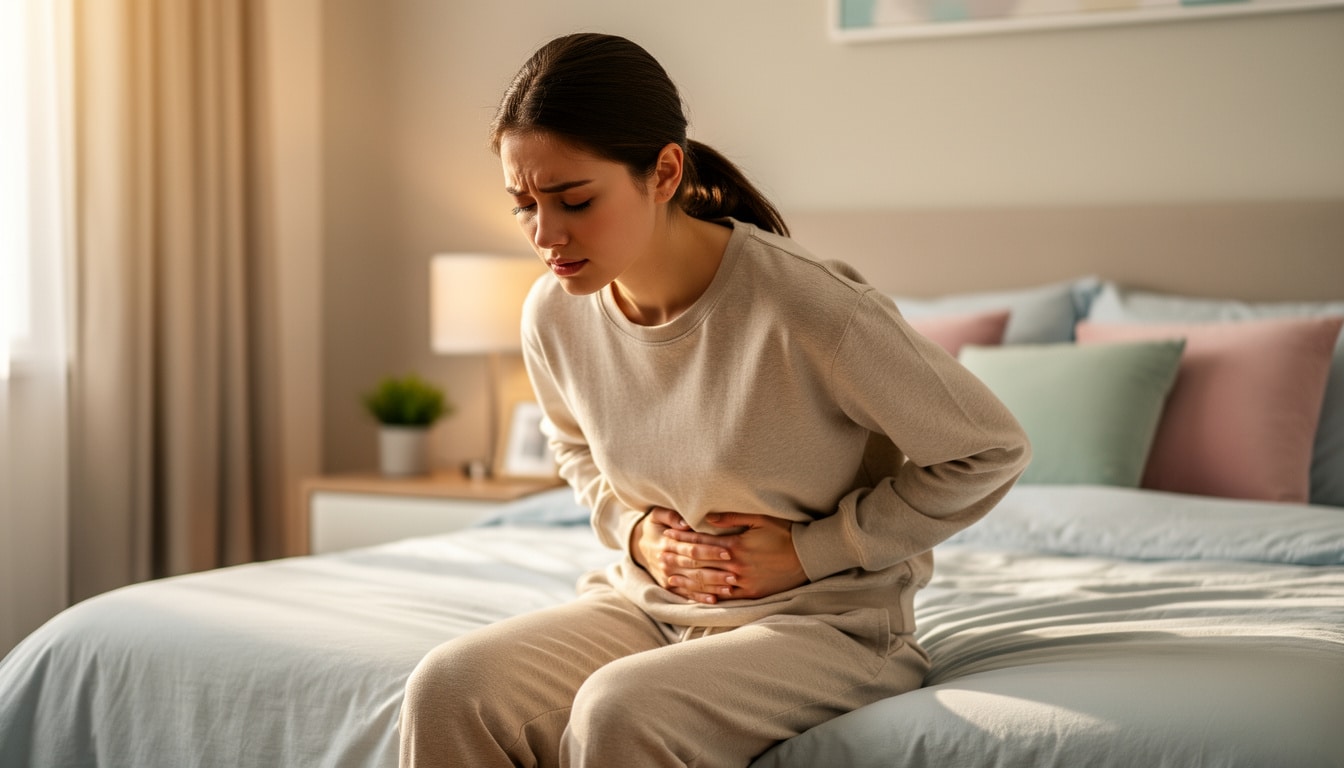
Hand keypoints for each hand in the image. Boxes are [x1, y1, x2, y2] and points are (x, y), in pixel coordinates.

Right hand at [630, 507, 736, 604]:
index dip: (710, 551)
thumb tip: (685, 523)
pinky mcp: (668, 586)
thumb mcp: (657, 515)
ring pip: (692, 583)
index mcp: (667, 544)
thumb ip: (671, 516)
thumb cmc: (654, 527)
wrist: (638, 545)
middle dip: (716, 572)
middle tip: (734, 574)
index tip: (728, 552)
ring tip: (730, 587)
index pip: (692, 549)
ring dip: (712, 587)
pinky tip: (714, 600)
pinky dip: (699, 598)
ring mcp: (667, 576)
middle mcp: (667, 562)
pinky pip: (685, 594)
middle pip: (695, 568)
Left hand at [662, 511, 809, 601]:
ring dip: (688, 581)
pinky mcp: (751, 594)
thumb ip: (732, 518)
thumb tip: (707, 518)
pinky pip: (725, 598)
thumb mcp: (760, 519)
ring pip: (708, 583)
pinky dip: (709, 597)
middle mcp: (736, 566)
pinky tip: (696, 596)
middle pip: (700, 563)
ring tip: (670, 579)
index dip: (683, 537)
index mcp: (736, 545)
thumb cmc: (785, 533)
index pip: (702, 541)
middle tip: (661, 556)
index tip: (668, 534)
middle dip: (679, 558)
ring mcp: (743, 582)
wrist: (808, 558)